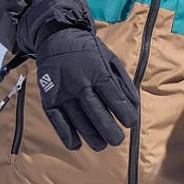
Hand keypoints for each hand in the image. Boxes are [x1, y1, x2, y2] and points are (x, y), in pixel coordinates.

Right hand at [34, 28, 139, 150]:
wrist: (57, 38)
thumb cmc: (89, 51)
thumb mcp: (111, 60)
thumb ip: (123, 83)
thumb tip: (135, 107)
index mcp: (98, 73)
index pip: (114, 98)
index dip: (124, 114)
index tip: (130, 124)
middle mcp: (80, 84)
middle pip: (97, 113)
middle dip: (110, 131)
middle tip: (117, 140)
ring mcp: (63, 92)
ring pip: (79, 121)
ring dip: (91, 137)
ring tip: (102, 145)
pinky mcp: (49, 99)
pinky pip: (57, 121)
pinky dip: (66, 136)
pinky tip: (76, 145)